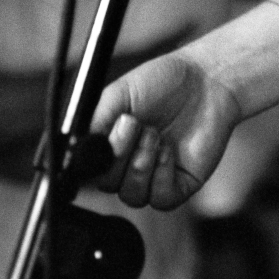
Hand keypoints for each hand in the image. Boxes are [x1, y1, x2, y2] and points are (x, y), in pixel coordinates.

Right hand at [90, 50, 240, 209]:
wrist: (205, 80)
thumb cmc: (162, 82)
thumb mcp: (119, 93)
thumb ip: (96, 120)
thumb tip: (72, 148)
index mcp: (109, 147)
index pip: (88, 171)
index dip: (91, 161)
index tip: (102, 137)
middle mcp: (127, 166)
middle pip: (107, 184)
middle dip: (120, 153)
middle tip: (135, 122)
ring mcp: (152, 178)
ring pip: (132, 195)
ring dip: (141, 163)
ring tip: (154, 133)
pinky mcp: (178, 185)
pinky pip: (160, 198)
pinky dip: (161, 174)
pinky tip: (169, 150)